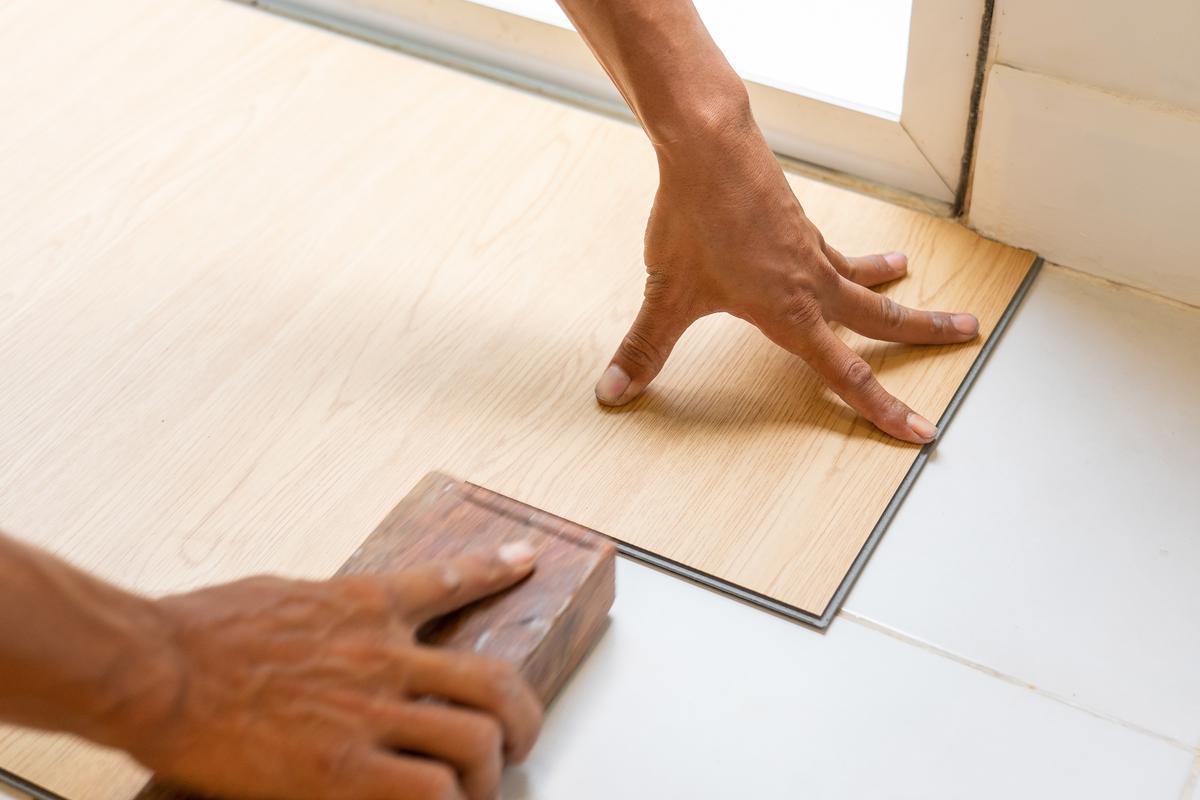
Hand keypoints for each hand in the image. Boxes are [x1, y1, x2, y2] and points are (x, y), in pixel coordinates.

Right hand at [128, 543, 541, 799]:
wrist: (155, 668)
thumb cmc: (200, 629)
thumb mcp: (281, 595)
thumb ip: (330, 609)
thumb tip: (342, 618)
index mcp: (364, 605)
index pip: (450, 581)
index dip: (495, 572)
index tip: (524, 564)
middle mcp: (383, 654)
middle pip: (492, 680)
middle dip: (522, 713)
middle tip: (523, 732)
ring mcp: (369, 711)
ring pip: (475, 740)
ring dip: (488, 769)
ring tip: (482, 786)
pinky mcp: (343, 768)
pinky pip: (427, 791)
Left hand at [593, 115, 977, 443]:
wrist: (709, 146)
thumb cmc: (693, 220)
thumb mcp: (665, 294)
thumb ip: (644, 347)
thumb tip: (612, 391)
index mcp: (790, 313)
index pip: (848, 375)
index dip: (884, 409)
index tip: (921, 431)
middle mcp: (811, 283)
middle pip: (881, 317)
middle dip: (925, 333)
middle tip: (969, 332)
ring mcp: (808, 249)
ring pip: (863, 278)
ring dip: (893, 288)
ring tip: (911, 279)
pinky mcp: (796, 223)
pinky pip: (835, 251)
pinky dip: (853, 259)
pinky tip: (846, 257)